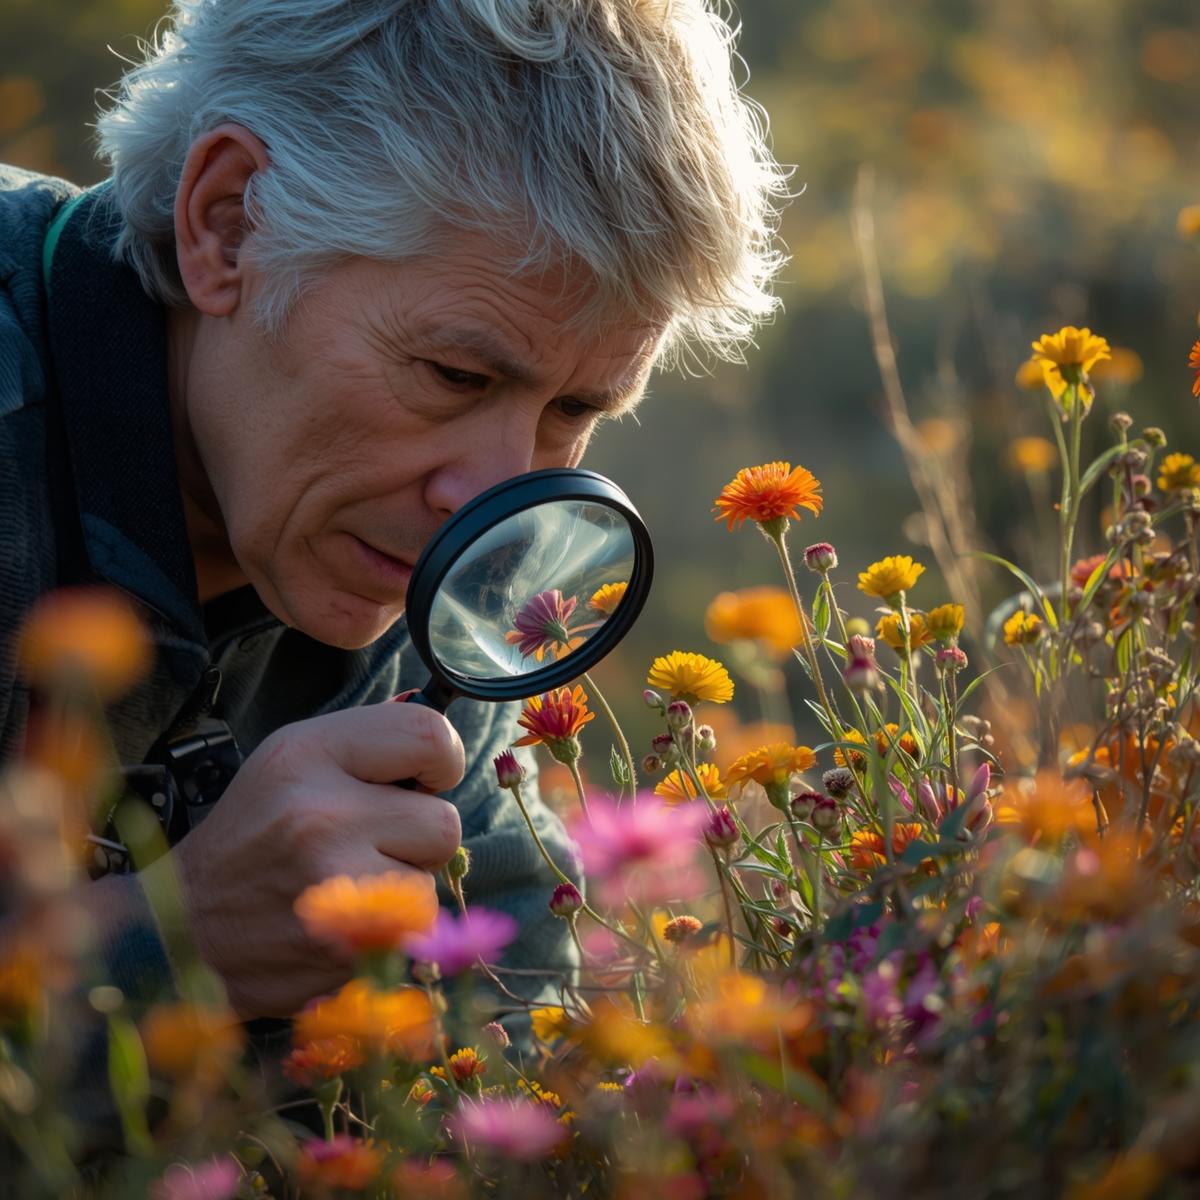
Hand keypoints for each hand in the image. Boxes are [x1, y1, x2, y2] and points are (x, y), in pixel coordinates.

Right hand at [144, 702, 464, 1017]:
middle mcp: (320, 813)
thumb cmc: (255, 835)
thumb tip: (443, 748)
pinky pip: (410, 932)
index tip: (425, 779)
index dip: (444, 760)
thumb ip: (368, 748)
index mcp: (307, 754)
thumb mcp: (294, 763)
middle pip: (443, 821)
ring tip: (348, 884)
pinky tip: (341, 923)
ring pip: (431, 882)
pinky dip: (388, 930)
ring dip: (404, 886)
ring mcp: (331, 885)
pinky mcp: (341, 948)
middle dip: (419, 837)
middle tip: (370, 843)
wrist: (179, 930)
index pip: (428, 735)